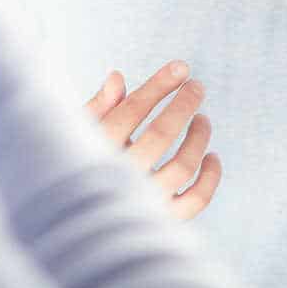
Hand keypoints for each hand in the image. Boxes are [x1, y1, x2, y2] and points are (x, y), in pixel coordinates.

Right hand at [85, 61, 221, 219]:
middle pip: (162, 133)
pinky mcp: (163, 220)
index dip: (160, 85)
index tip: (181, 67)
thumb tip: (117, 77)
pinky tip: (212, 157)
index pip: (134, 109)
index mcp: (97, 148)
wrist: (74, 219)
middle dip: (184, 104)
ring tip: (203, 120)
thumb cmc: (76, 165)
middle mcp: (121, 175)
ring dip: (199, 138)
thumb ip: (98, 107)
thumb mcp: (78, 133)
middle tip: (197, 87)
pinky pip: (196, 199)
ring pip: (183, 166)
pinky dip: (211, 178)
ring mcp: (144, 200)